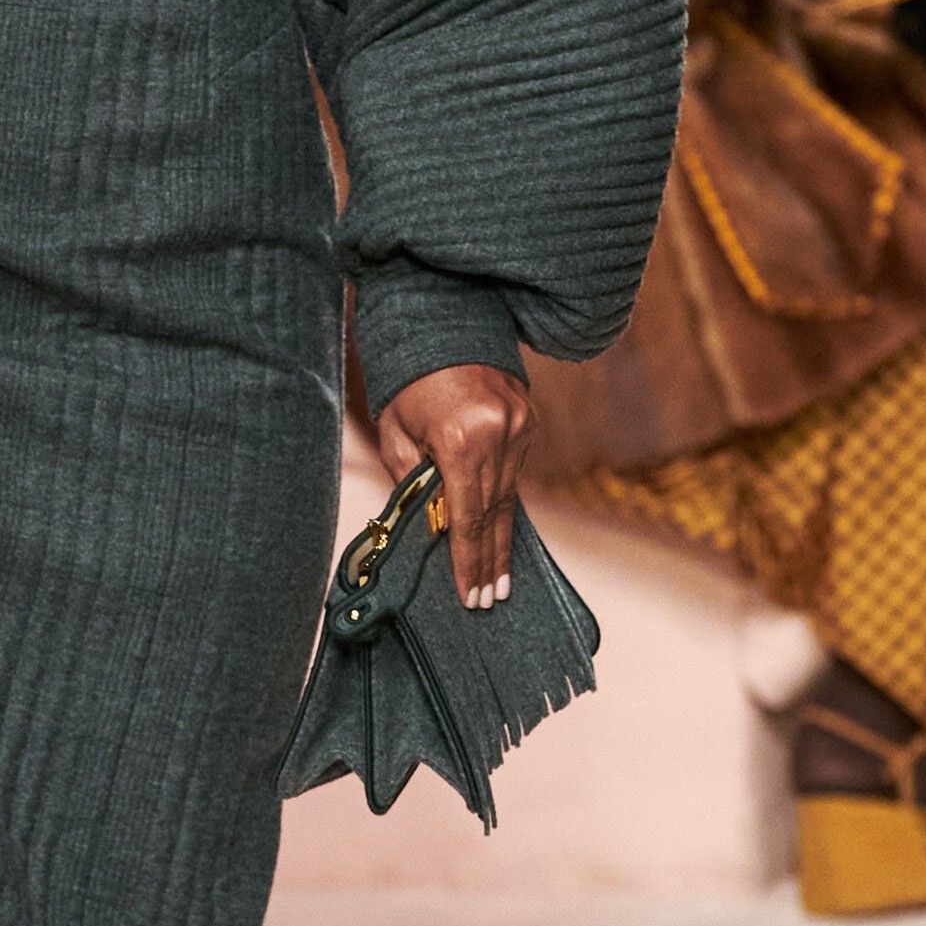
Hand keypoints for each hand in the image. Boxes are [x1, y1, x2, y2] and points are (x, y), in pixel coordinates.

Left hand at [372, 360, 534, 611]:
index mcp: (460, 438)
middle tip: (490, 600)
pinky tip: (501, 534)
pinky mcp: (529, 419)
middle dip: (490, 560)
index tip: (471, 596)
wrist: (443, 325)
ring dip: (502, 539)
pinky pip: (515, 471)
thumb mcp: (396, 434)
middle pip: (495, 513)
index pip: (466, 516)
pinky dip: (505, 502)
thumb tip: (430, 529)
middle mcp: (498, 433)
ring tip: (499, 580)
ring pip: (510, 495)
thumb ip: (413, 484)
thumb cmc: (407, 384)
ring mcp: (520, 425)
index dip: (468, 560)